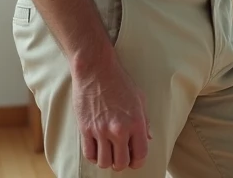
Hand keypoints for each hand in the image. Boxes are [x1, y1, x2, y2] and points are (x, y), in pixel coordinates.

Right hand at [71, 50, 150, 169]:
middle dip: (122, 164)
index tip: (134, 161)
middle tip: (120, 156)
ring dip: (107, 161)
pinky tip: (97, 148)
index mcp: (136, 122)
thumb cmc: (119, 81)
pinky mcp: (85, 129)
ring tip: (108, 152)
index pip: (140, 155)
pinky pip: (89, 154)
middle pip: (121, 163)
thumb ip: (145, 121)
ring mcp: (101, 130)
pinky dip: (93, 155)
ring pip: (104, 162)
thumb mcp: (139, 98)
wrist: (96, 69)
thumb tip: (148, 138)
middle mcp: (119, 129)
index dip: (138, 162)